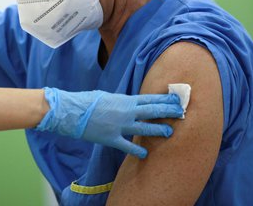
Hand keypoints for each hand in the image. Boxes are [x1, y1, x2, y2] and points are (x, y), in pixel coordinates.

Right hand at [36, 88, 182, 157]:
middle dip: (168, 111)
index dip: (164, 100)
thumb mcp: (108, 96)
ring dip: (158, 130)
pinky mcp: (111, 138)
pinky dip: (137, 151)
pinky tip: (145, 155)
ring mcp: (119, 125)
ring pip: (144, 128)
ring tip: (170, 132)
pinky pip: (127, 146)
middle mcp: (125, 112)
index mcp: (124, 100)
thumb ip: (122, 102)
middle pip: (152, 111)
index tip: (176, 99)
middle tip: (181, 112)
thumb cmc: (87, 101)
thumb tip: (131, 105)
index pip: (150, 99)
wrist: (71, 111)